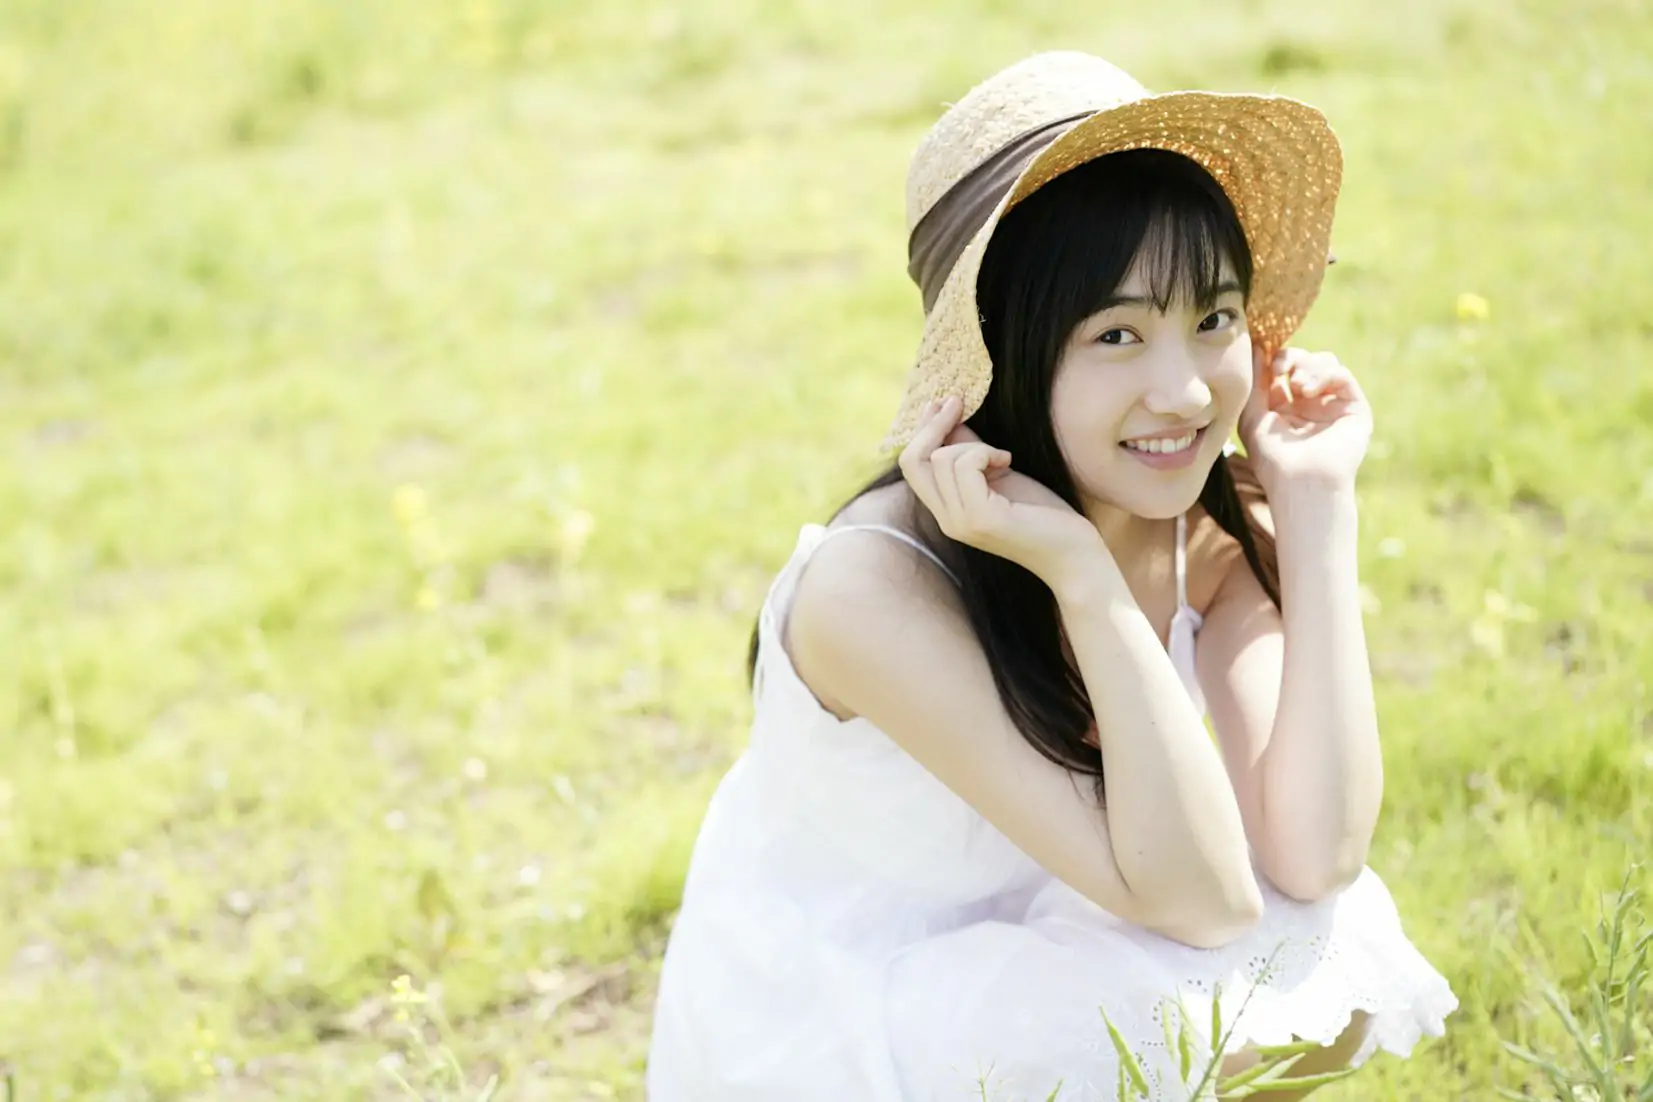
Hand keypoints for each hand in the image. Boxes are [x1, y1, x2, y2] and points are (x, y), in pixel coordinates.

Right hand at [899, 396, 1103, 588]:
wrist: (1073, 554)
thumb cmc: (1042, 514)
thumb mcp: (999, 474)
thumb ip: (971, 452)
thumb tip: (950, 416)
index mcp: (947, 511)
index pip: (911, 465)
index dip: (923, 429)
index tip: (943, 402)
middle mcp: (946, 520)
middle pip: (913, 460)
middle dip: (933, 425)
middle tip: (958, 402)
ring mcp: (961, 522)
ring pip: (943, 458)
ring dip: (975, 445)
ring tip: (1001, 457)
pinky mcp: (981, 519)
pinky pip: (966, 465)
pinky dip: (986, 452)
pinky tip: (1007, 461)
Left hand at [1238, 344, 1373, 497]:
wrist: (1301, 483)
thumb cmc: (1273, 457)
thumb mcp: (1253, 416)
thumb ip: (1256, 382)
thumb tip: (1257, 347)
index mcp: (1285, 407)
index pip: (1283, 369)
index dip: (1275, 358)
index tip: (1263, 355)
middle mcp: (1310, 404)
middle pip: (1305, 360)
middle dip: (1291, 357)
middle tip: (1281, 368)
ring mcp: (1332, 405)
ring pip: (1325, 363)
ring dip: (1308, 366)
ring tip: (1297, 385)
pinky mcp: (1353, 408)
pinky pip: (1342, 375)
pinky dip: (1324, 374)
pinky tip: (1308, 391)